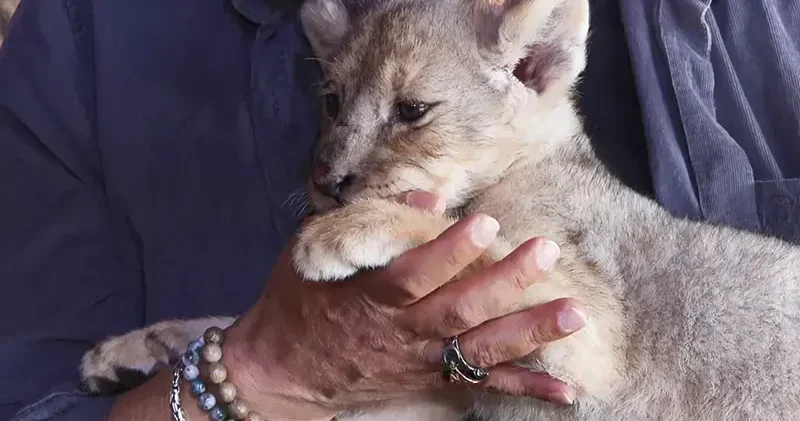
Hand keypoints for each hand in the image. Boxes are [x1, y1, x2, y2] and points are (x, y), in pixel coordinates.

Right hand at [223, 191, 586, 419]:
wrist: (282, 371)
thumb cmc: (297, 301)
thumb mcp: (315, 251)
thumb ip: (370, 224)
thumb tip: (429, 199)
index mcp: (371, 294)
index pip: (414, 273)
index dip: (449, 251)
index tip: (485, 223)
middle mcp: (401, 332)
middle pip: (458, 309)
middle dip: (505, 282)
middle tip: (545, 252)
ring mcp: (420, 361)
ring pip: (480, 348)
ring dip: (529, 332)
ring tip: (574, 313)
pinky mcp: (431, 381)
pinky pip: (482, 386)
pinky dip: (525, 386)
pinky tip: (566, 388)